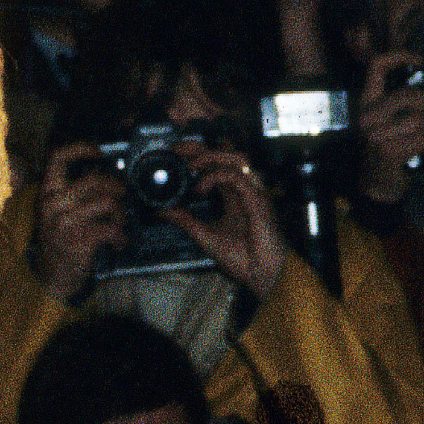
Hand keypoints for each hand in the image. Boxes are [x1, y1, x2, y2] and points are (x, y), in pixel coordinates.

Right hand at [33, 143, 126, 301]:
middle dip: (115, 186)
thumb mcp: (57, 212)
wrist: (53, 275)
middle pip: (94, 180)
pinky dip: (121, 236)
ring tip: (119, 223)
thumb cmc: (61, 240)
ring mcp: (65, 222)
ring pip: (107, 203)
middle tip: (122, 194)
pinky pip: (111, 228)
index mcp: (47, 193)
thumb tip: (105, 177)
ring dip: (120, 214)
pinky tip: (118, 242)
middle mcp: (53, 204)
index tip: (97, 152)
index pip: (57, 158)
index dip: (80, 149)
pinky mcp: (79, 239)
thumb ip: (73, 193)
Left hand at [158, 147, 285, 297]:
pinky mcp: (258, 199)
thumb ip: (184, 220)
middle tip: (177, 150)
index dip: (197, 155)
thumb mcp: (203, 234)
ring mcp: (253, 192)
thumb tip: (162, 210)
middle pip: (226, 154)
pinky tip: (200, 188)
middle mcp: (244, 190)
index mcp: (233, 195)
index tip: (175, 154)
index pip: (216, 165)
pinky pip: (236, 176)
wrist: (261, 275)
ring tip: (190, 165)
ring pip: (236, 158)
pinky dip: (215, 176)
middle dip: (201, 147)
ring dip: (211, 156)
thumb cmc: (242, 258)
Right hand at [354, 50, 423, 202]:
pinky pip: (422, 137)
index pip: (376, 67)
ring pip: (419, 118)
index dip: (399, 56)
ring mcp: (375, 134)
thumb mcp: (390, 123)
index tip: (420, 60)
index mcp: (367, 102)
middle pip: (407, 94)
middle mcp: (367, 115)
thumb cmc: (388, 150)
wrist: (377, 185)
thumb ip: (403, 106)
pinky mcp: (387, 150)